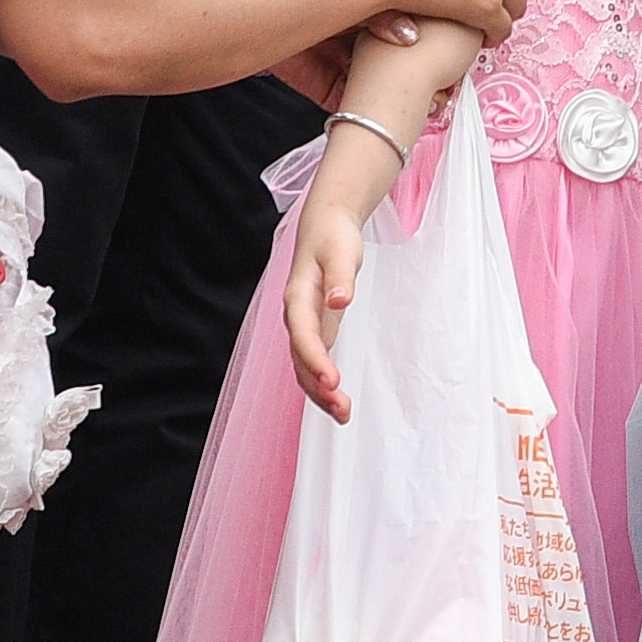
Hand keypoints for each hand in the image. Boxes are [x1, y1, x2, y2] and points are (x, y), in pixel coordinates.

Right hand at [287, 199, 370, 421]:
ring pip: (305, 367)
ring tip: (344, 414)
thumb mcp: (340, 251)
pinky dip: (323, 383)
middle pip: (300, 360)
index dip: (316, 359)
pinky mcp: (316, 330)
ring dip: (320, 393)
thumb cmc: (332, 237)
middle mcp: (297, 317)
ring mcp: (305, 326)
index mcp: (298, 297)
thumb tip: (339, 300)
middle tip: (342, 410)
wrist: (324, 227)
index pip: (304, 335)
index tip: (333, 381)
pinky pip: (314, 363)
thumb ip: (340, 277)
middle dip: (318, 388)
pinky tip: (337, 400)